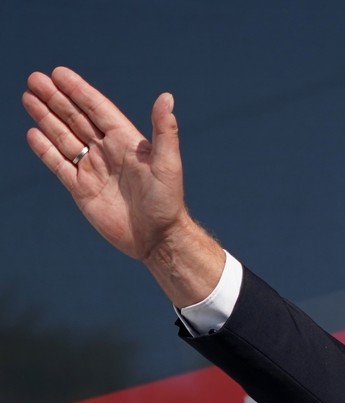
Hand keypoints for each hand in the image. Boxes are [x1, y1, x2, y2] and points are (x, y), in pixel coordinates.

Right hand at [23, 66, 220, 302]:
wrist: (157, 240)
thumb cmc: (168, 202)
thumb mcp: (168, 165)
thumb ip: (164, 132)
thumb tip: (166, 97)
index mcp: (126, 142)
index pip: (98, 109)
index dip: (79, 91)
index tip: (59, 73)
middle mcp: (108, 152)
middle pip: (76, 118)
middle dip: (56, 98)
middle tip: (35, 78)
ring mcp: (93, 169)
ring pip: (64, 137)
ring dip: (47, 118)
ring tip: (28, 97)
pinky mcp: (82, 189)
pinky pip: (59, 164)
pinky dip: (45, 149)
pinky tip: (32, 133)